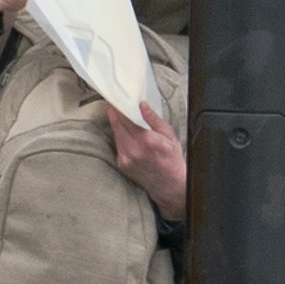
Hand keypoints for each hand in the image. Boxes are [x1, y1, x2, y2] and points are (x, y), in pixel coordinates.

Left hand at [104, 100, 189, 222]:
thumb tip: (141, 105)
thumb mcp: (169, 135)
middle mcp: (133, 149)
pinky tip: (125, 132)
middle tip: (112, 102)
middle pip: (116, 125)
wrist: (169, 184)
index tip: (113, 98)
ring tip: (119, 114)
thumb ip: (153, 119)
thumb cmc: (172, 159)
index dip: (117, 107)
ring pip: (115, 134)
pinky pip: (118, 144)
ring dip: (116, 124)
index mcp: (146, 140)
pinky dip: (120, 136)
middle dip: (113, 112)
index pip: (125, 118)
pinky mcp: (122, 164)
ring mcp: (125, 158)